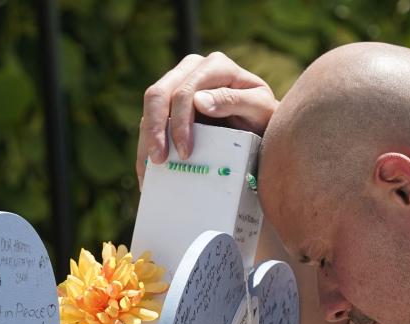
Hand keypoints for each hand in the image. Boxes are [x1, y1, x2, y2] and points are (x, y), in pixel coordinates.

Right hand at [137, 51, 278, 187]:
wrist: (259, 124)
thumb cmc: (263, 116)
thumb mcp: (259, 108)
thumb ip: (234, 101)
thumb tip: (199, 101)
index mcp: (214, 66)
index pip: (185, 91)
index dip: (180, 122)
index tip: (185, 153)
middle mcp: (191, 69)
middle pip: (159, 94)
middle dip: (155, 129)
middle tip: (158, 161)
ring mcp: (177, 83)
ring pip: (150, 106)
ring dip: (146, 139)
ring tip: (149, 170)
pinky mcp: (169, 103)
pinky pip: (150, 120)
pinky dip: (146, 144)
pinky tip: (149, 168)